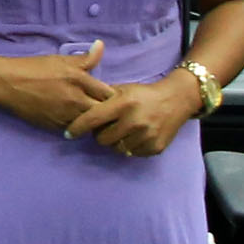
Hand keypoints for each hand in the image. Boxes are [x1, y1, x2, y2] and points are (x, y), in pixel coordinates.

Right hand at [0, 38, 115, 134]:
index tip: (110, 96)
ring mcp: (66, 115)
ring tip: (90, 116)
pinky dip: (77, 126)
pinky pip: (75, 130)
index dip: (113, 96)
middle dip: (106, 112)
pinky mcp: (56, 127)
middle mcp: (76, 99)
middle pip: (104, 112)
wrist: (7, 83)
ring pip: (91, 124)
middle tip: (104, 109)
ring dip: (93, 121)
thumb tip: (101, 45)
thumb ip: (85, 58)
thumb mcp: (61, 59)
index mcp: (80, 80)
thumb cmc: (34, 68)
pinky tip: (74, 120)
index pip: (110, 94)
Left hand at [68, 73, 202, 157]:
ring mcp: (146, 136)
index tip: (68, 134)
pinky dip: (130, 146)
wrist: (176, 100)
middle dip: (100, 134)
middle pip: (102, 139)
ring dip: (115, 141)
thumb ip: (102, 99)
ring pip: (117, 148)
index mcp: (123, 104)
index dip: (77, 128)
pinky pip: (132, 153)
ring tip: (122, 130)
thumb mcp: (122, 90)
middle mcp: (134, 121)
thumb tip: (77, 108)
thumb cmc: (143, 94)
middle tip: (106, 127)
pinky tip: (135, 135)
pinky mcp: (155, 147)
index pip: (93, 119)